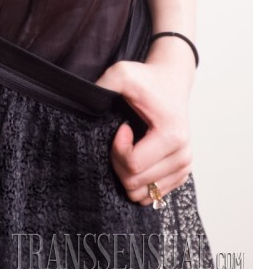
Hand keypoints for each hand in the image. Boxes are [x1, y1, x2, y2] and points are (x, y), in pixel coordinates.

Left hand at [93, 39, 195, 205]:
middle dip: (119, 162)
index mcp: (172, 137)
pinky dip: (139, 179)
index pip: (133, 165)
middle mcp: (183, 156)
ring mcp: (184, 168)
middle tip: (122, 137)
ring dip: (128, 173)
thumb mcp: (122, 73)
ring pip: (143, 194)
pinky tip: (140, 155)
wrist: (171, 82)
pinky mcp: (181, 174)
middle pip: (136, 183)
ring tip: (131, 146)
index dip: (117, 148)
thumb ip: (103, 85)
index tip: (121, 127)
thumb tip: (83, 101)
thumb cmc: (147, 80)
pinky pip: (152, 195)